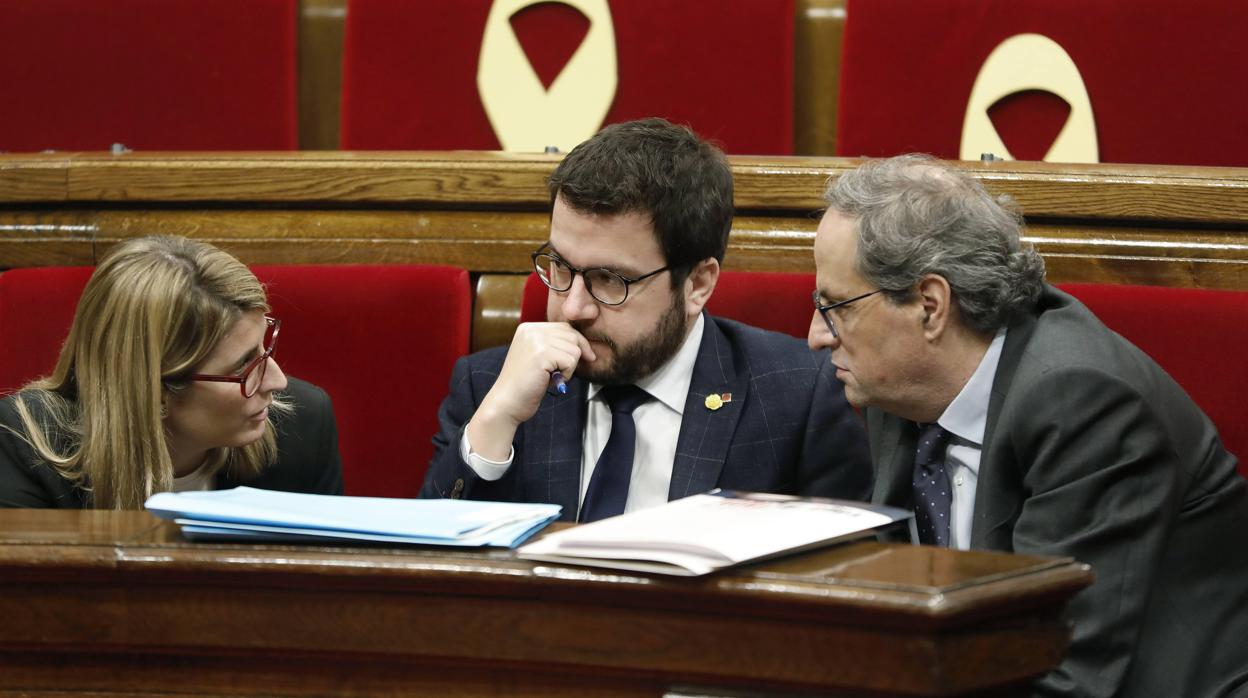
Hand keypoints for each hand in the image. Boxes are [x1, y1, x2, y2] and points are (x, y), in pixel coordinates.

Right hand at [467, 322, 595, 459]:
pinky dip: (566, 375)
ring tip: (551, 377)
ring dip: (569, 368)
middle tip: (561, 373)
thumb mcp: (538, 357)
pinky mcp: (541, 354)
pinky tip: (550, 381)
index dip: (578, 344)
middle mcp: (531, 330)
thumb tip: (585, 345)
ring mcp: (536, 340)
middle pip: (572, 336)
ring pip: (574, 349)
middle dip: (574, 357)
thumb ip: (554, 345)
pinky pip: (570, 361)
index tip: (586, 357)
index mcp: (528, 328)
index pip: (565, 328)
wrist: (507, 402)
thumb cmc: (525, 385)